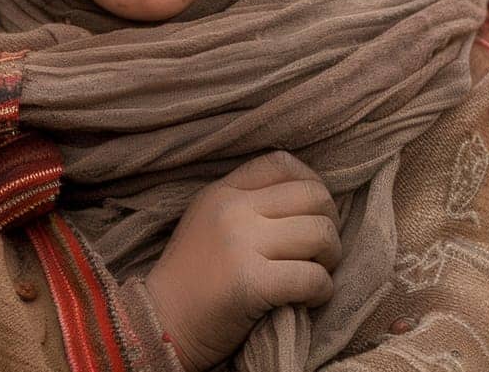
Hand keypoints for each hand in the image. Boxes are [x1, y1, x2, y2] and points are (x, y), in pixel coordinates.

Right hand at [144, 151, 340, 371]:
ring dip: (330, 259)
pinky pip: (312, 278)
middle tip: (321, 252)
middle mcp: (231, 210)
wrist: (158, 325)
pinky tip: (309, 300)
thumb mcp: (210, 221)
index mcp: (222, 191)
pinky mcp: (251, 283)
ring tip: (316, 275)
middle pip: (313, 196)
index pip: (282, 163)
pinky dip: (322, 291)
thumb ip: (250, 202)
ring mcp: (240, 245)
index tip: (314, 213)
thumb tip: (313, 197)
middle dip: (330, 224)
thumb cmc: (192, 279)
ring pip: (320, 234)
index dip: (311, 183)